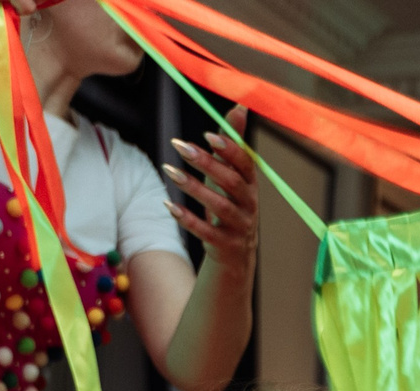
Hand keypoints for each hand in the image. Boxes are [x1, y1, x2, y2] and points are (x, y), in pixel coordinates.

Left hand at [164, 109, 257, 277]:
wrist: (235, 256)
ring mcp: (240, 227)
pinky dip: (187, 219)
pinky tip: (168, 204)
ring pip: (220, 207)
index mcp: (251, 185)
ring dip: (194, 188)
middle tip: (180, 145)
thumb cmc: (229, 206)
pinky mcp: (226, 246)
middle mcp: (250, 205)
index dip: (229, 149)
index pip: (246, 164)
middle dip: (207, 163)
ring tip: (169, 170)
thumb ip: (233, 143)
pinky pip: (207, 232)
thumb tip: (240, 106)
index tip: (208, 134)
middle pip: (233, 183)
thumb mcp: (231, 175)